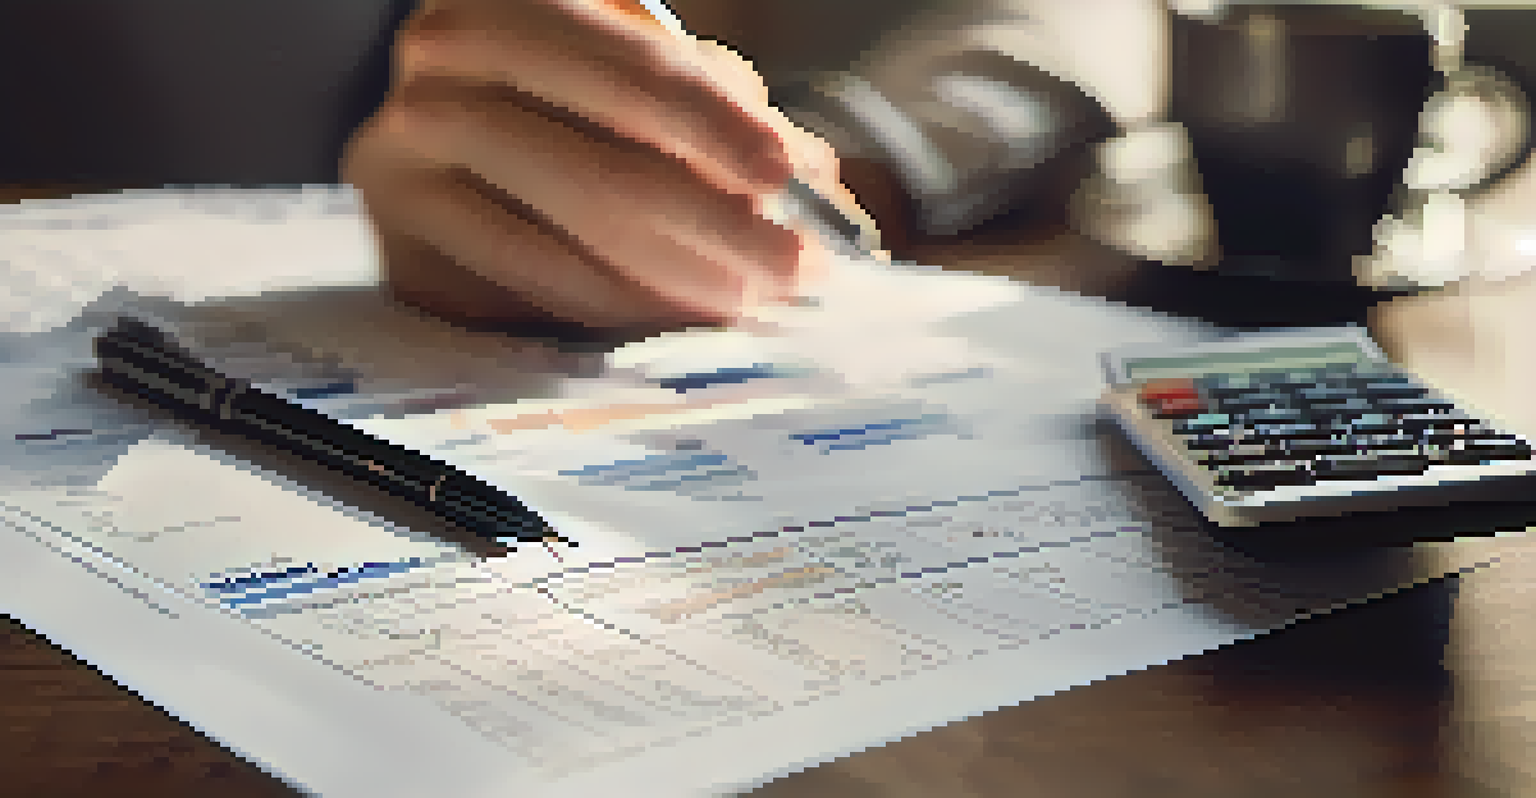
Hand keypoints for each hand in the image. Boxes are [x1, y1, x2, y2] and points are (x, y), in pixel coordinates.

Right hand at [343, 0, 868, 332]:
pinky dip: (610, 300)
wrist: (451, 163)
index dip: (714, 121)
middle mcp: (441, 57)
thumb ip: (721, 116)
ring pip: (563, 220)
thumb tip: (812, 177)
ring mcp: (404, 149)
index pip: (631, 60)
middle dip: (713, 218)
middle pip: (598, 154)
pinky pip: (524, 278)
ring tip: (746, 292)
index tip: (785, 175)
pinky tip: (668, 310)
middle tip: (792, 262)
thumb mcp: (644, 88)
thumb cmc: (573, 110)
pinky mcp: (399, 240)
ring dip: (674, 269)